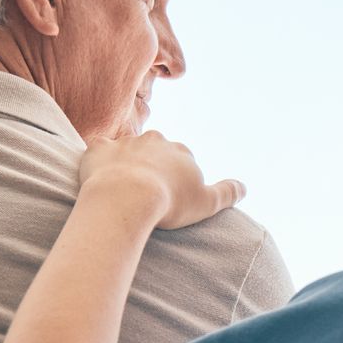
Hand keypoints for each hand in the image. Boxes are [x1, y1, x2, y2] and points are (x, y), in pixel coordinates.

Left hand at [79, 130, 245, 229]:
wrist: (127, 197)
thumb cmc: (169, 203)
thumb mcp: (207, 203)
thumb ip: (228, 193)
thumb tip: (245, 187)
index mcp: (179, 151)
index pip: (181, 160)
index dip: (176, 180)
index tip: (169, 199)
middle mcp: (154, 140)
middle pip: (154, 151)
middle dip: (151, 167)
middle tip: (145, 194)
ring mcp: (124, 143)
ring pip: (125, 151)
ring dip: (124, 165)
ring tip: (120, 191)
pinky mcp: (98, 149)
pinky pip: (97, 152)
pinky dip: (97, 162)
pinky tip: (97, 178)